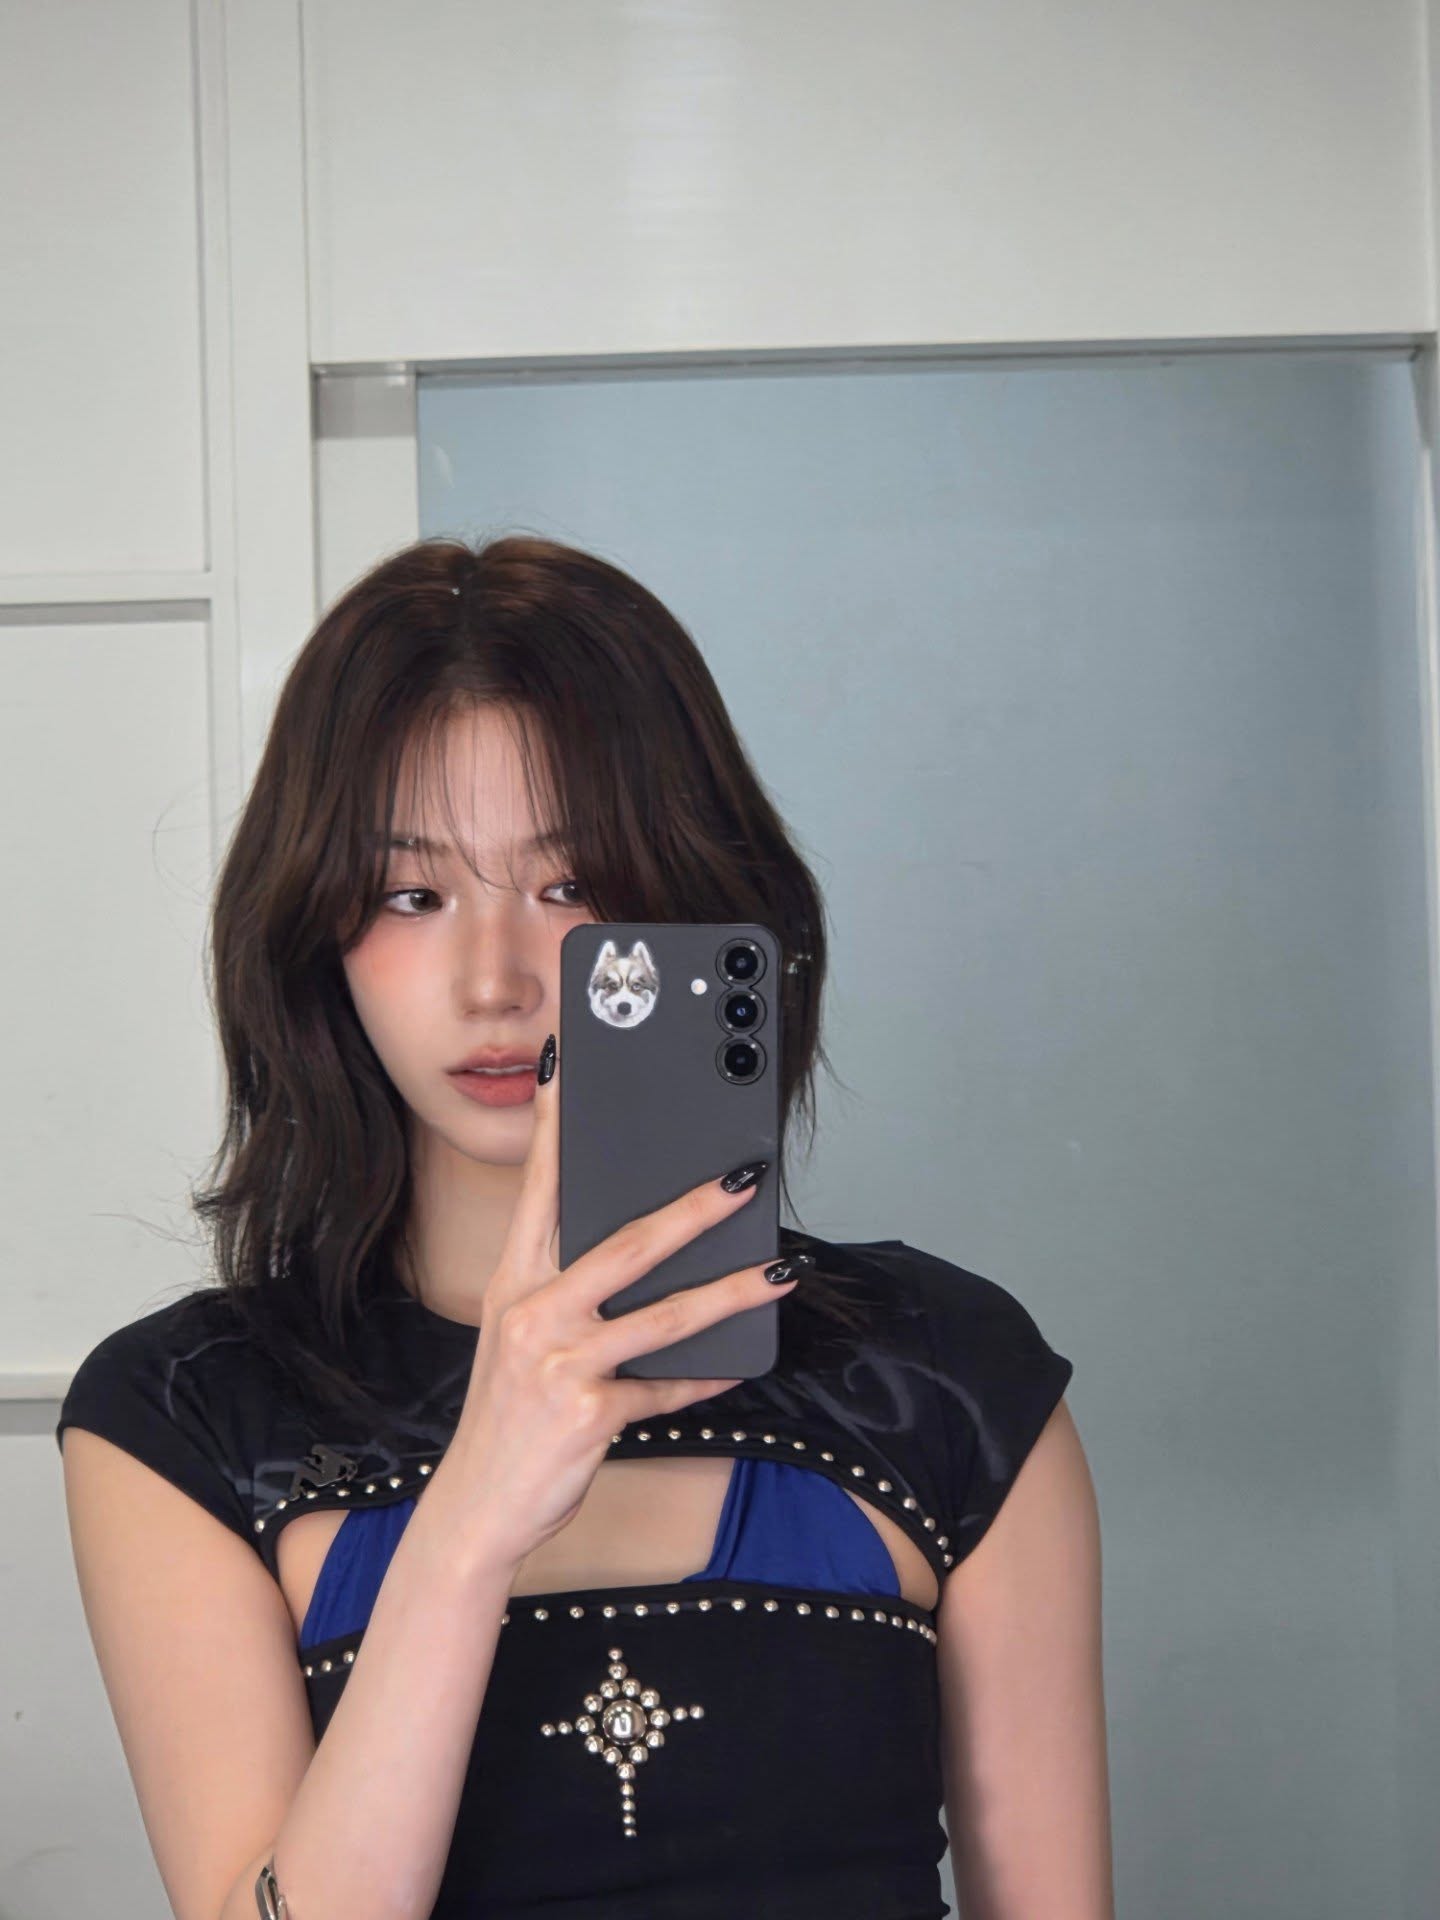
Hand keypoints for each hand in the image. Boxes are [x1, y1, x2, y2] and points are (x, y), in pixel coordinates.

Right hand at [445, 1033, 797, 1574]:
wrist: (474, 1510)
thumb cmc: (507, 1419)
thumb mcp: (519, 1342)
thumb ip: (565, 1294)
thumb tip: (641, 1254)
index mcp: (512, 1284)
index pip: (541, 1190)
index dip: (558, 1127)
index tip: (569, 1068)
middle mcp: (532, 1312)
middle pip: (626, 1243)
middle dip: (694, 1208)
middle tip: (743, 1179)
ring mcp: (560, 1362)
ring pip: (664, 1314)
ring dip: (731, 1290)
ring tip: (778, 1271)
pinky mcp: (588, 1411)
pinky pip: (666, 1387)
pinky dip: (705, 1377)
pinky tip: (739, 1363)